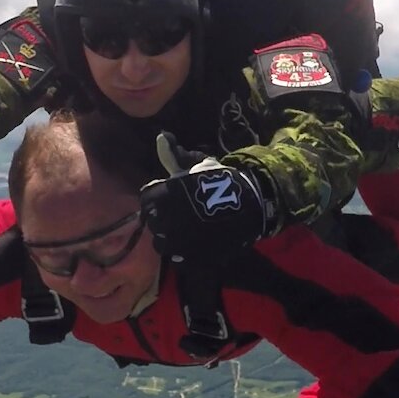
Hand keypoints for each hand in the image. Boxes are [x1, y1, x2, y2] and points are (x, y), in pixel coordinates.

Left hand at [138, 132, 269, 262]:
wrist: (252, 205)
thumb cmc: (222, 181)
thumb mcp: (198, 165)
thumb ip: (174, 156)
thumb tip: (161, 136)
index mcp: (166, 196)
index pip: (146, 201)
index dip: (155, 199)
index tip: (167, 198)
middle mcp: (168, 221)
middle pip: (153, 224)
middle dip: (162, 219)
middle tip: (177, 215)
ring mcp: (180, 243)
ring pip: (162, 245)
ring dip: (169, 238)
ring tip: (183, 232)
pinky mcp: (193, 259)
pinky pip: (178, 261)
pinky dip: (182, 255)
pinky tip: (192, 246)